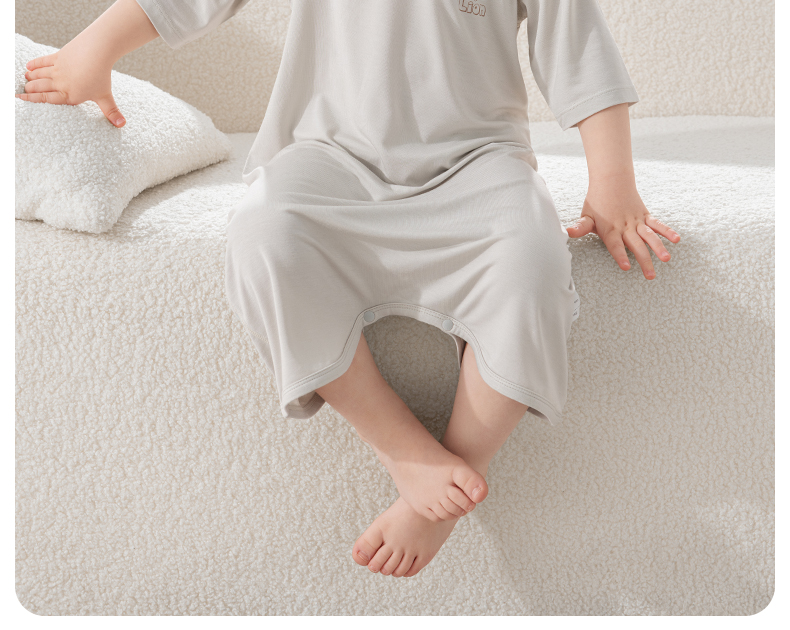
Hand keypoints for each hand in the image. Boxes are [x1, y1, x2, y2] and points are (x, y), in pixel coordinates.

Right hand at [16, 36, 125, 126]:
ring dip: (31, 77)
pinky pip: (43, 61)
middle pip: (40, 87)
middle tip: (23, 92)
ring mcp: (57, 69)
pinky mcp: (57, 56)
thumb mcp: (105, 96)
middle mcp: (60, 83)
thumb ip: (111, 112)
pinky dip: (35, 64)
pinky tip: (29, 66)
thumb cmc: (101, 76)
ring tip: (26, 80)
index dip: (33, 100)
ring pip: (39, 75)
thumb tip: (122, 125)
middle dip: (30, 90)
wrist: (97, 51)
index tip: (21, 99)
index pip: (47, 99)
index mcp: (69, 95)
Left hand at [566, 173, 680, 279]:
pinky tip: (676, 240)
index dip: (620, 256)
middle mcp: (625, 227)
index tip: (626, 267)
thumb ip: (580, 227)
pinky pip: (657, 224)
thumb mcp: (587, 215)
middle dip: (643, 260)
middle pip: (635, 245)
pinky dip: (667, 231)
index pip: (615, 245)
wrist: (612, 180)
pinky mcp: (645, 216)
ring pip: (649, 236)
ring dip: (658, 247)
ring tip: (666, 259)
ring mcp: (637, 221)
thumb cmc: (597, 201)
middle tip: (650, 276)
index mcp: (610, 229)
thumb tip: (567, 233)